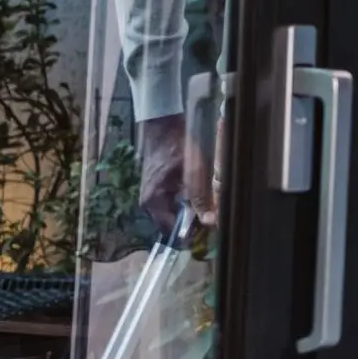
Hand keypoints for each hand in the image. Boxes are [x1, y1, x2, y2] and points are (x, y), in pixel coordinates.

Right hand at [138, 115, 216, 233]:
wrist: (163, 126)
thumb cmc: (177, 147)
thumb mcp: (193, 172)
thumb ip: (200, 197)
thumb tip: (210, 221)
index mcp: (152, 202)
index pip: (171, 230)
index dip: (190, 232)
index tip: (208, 227)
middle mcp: (147, 203)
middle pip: (170, 224)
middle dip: (190, 223)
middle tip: (210, 216)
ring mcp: (150, 196)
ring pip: (172, 215)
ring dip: (188, 213)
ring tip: (206, 207)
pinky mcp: (156, 189)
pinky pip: (171, 205)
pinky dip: (184, 204)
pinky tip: (197, 197)